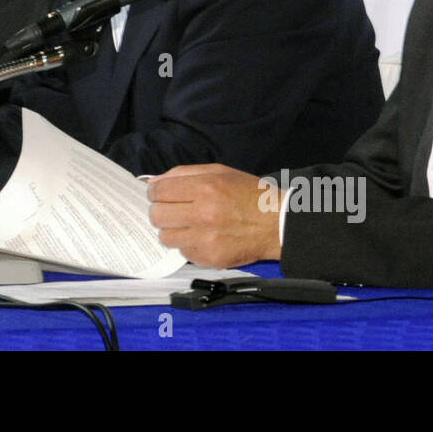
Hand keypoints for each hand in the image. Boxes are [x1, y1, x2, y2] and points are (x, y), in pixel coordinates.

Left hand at [147, 164, 281, 267]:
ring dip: (173, 229)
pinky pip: (183, 252)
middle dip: (161, 210)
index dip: (155, 191)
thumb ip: (184, 173)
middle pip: (157, 215)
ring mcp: (206, 240)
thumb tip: (154, 181)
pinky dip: (189, 244)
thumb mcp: (221, 172)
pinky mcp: (211, 259)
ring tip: (189, 223)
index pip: (159, 191)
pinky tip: (203, 236)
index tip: (160, 193)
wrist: (278, 224)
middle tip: (173, 209)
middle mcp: (204, 215)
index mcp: (206, 188)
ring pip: (166, 237)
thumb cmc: (250, 195)